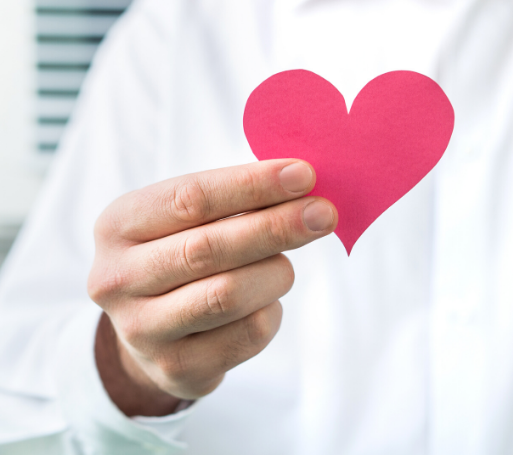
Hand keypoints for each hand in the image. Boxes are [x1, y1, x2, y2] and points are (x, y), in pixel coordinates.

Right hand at [89, 160, 336, 415]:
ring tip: (283, 265)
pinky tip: (266, 301)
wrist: (150, 328)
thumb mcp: (186, 220)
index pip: (191, 198)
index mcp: (118, 225)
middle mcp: (117, 279)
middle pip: (209, 248)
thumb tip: (301, 183)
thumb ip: (234, 201)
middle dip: (276, 227)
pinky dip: (271, 310)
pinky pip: (248, 334)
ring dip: (274, 273)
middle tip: (323, 213)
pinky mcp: (175, 368)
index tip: (303, 175)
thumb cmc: (180, 254)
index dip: (252, 185)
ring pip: (229, 295)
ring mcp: (141, 330)